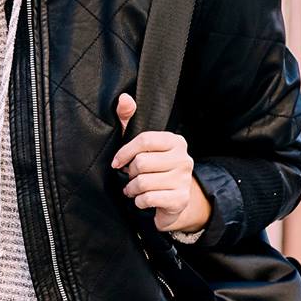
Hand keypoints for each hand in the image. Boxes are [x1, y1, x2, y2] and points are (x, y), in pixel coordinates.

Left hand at [112, 94, 210, 234]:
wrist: (172, 200)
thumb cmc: (152, 168)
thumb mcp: (140, 144)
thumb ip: (128, 119)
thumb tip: (123, 98)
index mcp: (176, 141)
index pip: (145, 140)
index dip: (125, 152)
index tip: (117, 162)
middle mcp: (184, 159)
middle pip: (142, 163)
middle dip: (130, 173)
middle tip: (132, 177)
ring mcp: (184, 180)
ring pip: (143, 182)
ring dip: (132, 189)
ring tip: (134, 189)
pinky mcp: (180, 199)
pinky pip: (149, 198)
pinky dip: (139, 201)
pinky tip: (143, 199)